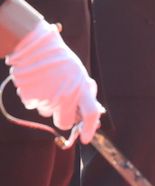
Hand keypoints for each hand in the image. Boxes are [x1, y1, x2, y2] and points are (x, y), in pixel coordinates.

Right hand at [8, 19, 103, 143]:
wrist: (35, 47)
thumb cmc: (61, 60)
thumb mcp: (79, 73)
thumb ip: (85, 93)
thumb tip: (95, 112)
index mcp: (80, 88)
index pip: (91, 114)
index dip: (90, 129)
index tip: (87, 138)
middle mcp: (64, 95)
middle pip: (65, 122)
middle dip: (64, 118)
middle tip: (62, 105)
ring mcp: (46, 98)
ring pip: (47, 112)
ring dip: (48, 103)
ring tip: (49, 83)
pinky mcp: (29, 97)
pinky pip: (33, 105)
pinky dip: (35, 97)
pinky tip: (37, 82)